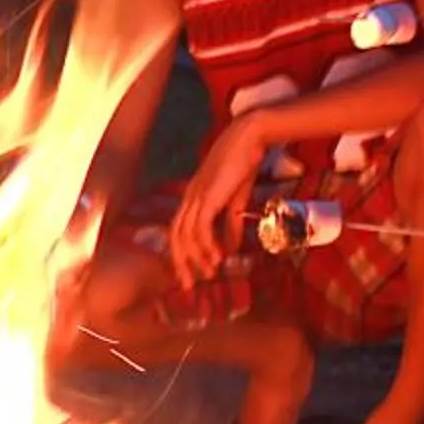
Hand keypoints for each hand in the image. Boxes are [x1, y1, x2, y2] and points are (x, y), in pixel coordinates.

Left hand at [167, 119, 263, 285]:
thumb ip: (231, 225)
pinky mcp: (207, 196)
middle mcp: (188, 198)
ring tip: (210, 273)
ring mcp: (195, 196)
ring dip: (197, 257)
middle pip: (175, 237)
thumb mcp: (236, 200)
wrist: (248, 137)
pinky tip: (219, 256)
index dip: (182, 255)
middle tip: (189, 285)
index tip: (190, 274)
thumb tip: (231, 250)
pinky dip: (207, 245)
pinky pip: (200, 227)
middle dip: (181, 263)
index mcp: (192, 198)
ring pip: (185, 235)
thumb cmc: (243, 164)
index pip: (178, 231)